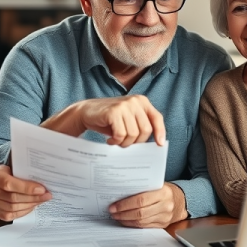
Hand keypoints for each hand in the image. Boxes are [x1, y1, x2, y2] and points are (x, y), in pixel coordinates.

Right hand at [0, 165, 51, 220]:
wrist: (5, 177)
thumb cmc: (14, 170)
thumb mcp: (19, 166)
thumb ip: (27, 170)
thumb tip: (44, 175)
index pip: (9, 184)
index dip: (26, 188)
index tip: (42, 189)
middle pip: (13, 197)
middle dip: (33, 197)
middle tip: (47, 195)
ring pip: (13, 208)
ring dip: (30, 204)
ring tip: (42, 199)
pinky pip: (12, 215)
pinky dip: (25, 211)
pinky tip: (33, 205)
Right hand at [43, 95, 166, 146]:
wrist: (86, 112)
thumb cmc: (109, 119)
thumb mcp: (129, 119)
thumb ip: (140, 125)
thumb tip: (155, 142)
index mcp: (142, 101)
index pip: (157, 118)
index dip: (160, 132)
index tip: (159, 144)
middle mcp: (135, 101)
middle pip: (146, 130)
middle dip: (136, 142)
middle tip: (125, 143)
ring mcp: (124, 105)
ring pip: (133, 134)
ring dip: (124, 143)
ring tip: (116, 141)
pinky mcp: (114, 112)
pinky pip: (121, 134)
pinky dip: (116, 141)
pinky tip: (111, 140)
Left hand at [108, 183, 187, 227]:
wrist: (181, 200)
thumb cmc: (165, 190)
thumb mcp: (157, 185)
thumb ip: (143, 188)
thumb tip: (120, 193)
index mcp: (163, 192)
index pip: (141, 200)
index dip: (125, 204)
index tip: (113, 206)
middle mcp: (165, 206)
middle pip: (140, 213)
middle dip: (123, 213)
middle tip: (112, 212)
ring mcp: (165, 217)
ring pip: (141, 221)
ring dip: (126, 220)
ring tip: (117, 216)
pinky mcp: (163, 225)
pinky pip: (145, 226)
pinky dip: (133, 224)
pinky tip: (126, 221)